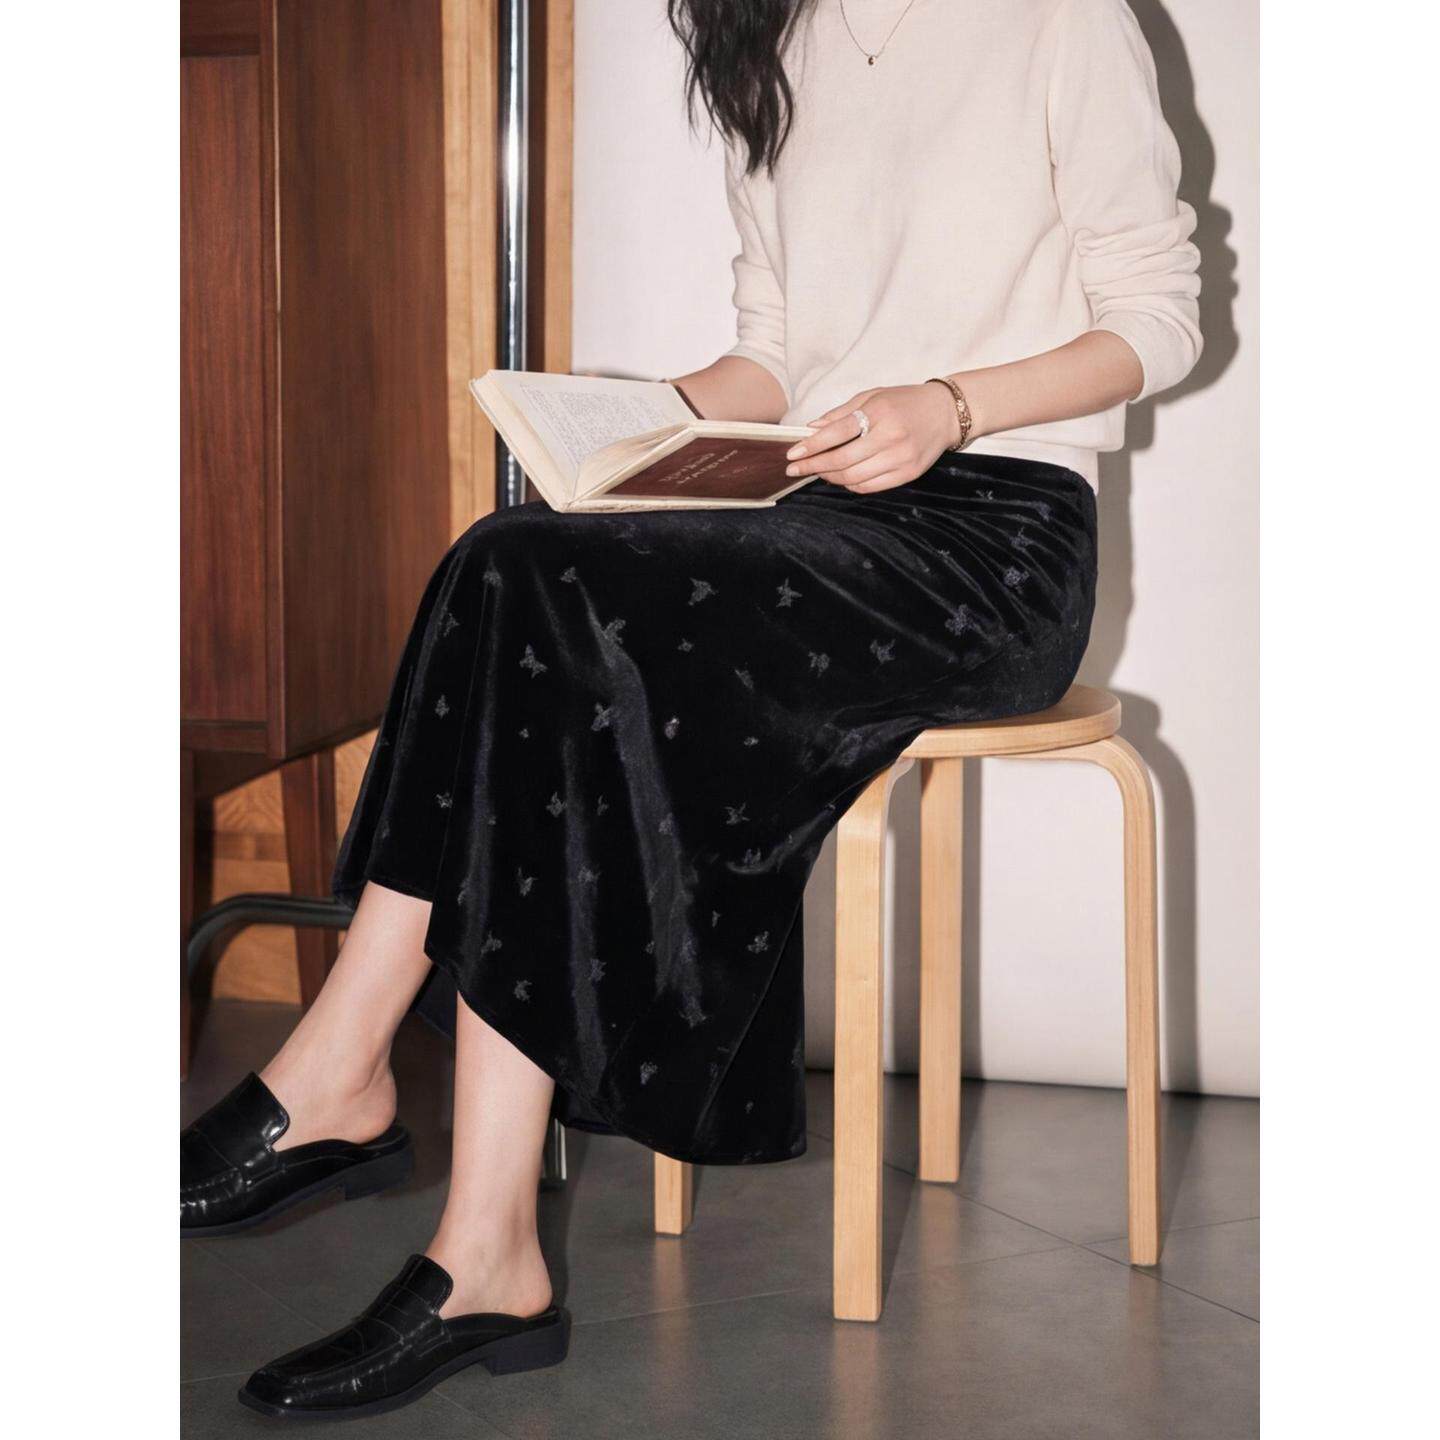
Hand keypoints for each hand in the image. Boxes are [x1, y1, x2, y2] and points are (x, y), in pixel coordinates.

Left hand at [783, 382, 960, 493]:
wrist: (947, 413)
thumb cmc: (906, 402)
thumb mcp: (873, 396)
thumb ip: (841, 413)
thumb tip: (812, 428)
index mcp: (879, 413)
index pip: (837, 433)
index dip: (811, 446)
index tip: (792, 454)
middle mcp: (890, 437)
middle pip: (842, 460)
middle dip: (814, 466)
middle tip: (796, 468)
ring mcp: (901, 458)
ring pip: (854, 478)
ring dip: (830, 477)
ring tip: (818, 471)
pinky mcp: (908, 474)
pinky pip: (870, 487)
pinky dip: (851, 485)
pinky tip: (841, 478)